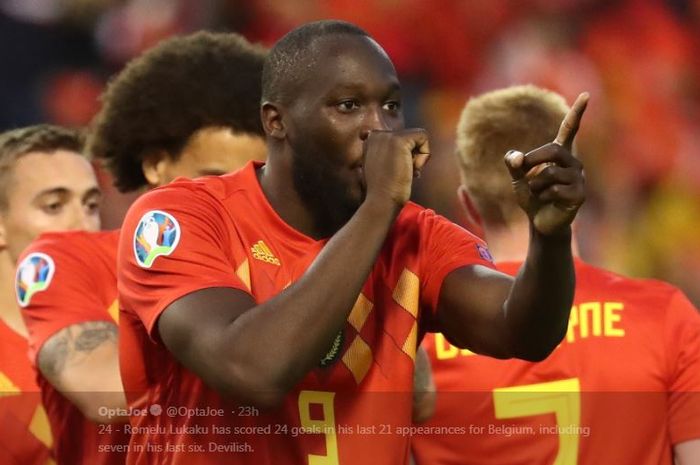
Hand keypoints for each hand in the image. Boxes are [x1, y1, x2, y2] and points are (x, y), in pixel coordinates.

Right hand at [363, 129, 430, 206]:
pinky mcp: (399, 139)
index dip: (405, 156)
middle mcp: (376, 134)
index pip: (400, 139)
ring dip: (418, 158)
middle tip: (401, 173)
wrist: (381, 200)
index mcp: (370, 141)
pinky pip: (423, 137)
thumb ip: (389, 156)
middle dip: (412, 157)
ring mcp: (386, 136)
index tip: (394, 172)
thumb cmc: (383, 191)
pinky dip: (424, 156)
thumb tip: (408, 154)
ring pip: (418, 137)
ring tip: (405, 172)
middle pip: (410, 138)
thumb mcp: (381, 169)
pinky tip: (412, 169)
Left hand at [505, 92, 588, 234]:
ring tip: (538, 194)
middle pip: (554, 150)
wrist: (541, 223)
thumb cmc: (532, 197)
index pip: (570, 129)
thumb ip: (513, 165)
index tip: (585, 95)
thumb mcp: (517, 179)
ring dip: (535, 185)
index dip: (576, 113)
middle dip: (533, 160)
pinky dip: (543, 196)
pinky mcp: (579, 194)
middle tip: (521, 170)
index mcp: (560, 154)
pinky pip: (555, 189)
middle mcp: (573, 163)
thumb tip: (514, 156)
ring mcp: (579, 178)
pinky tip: (547, 202)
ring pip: (550, 173)